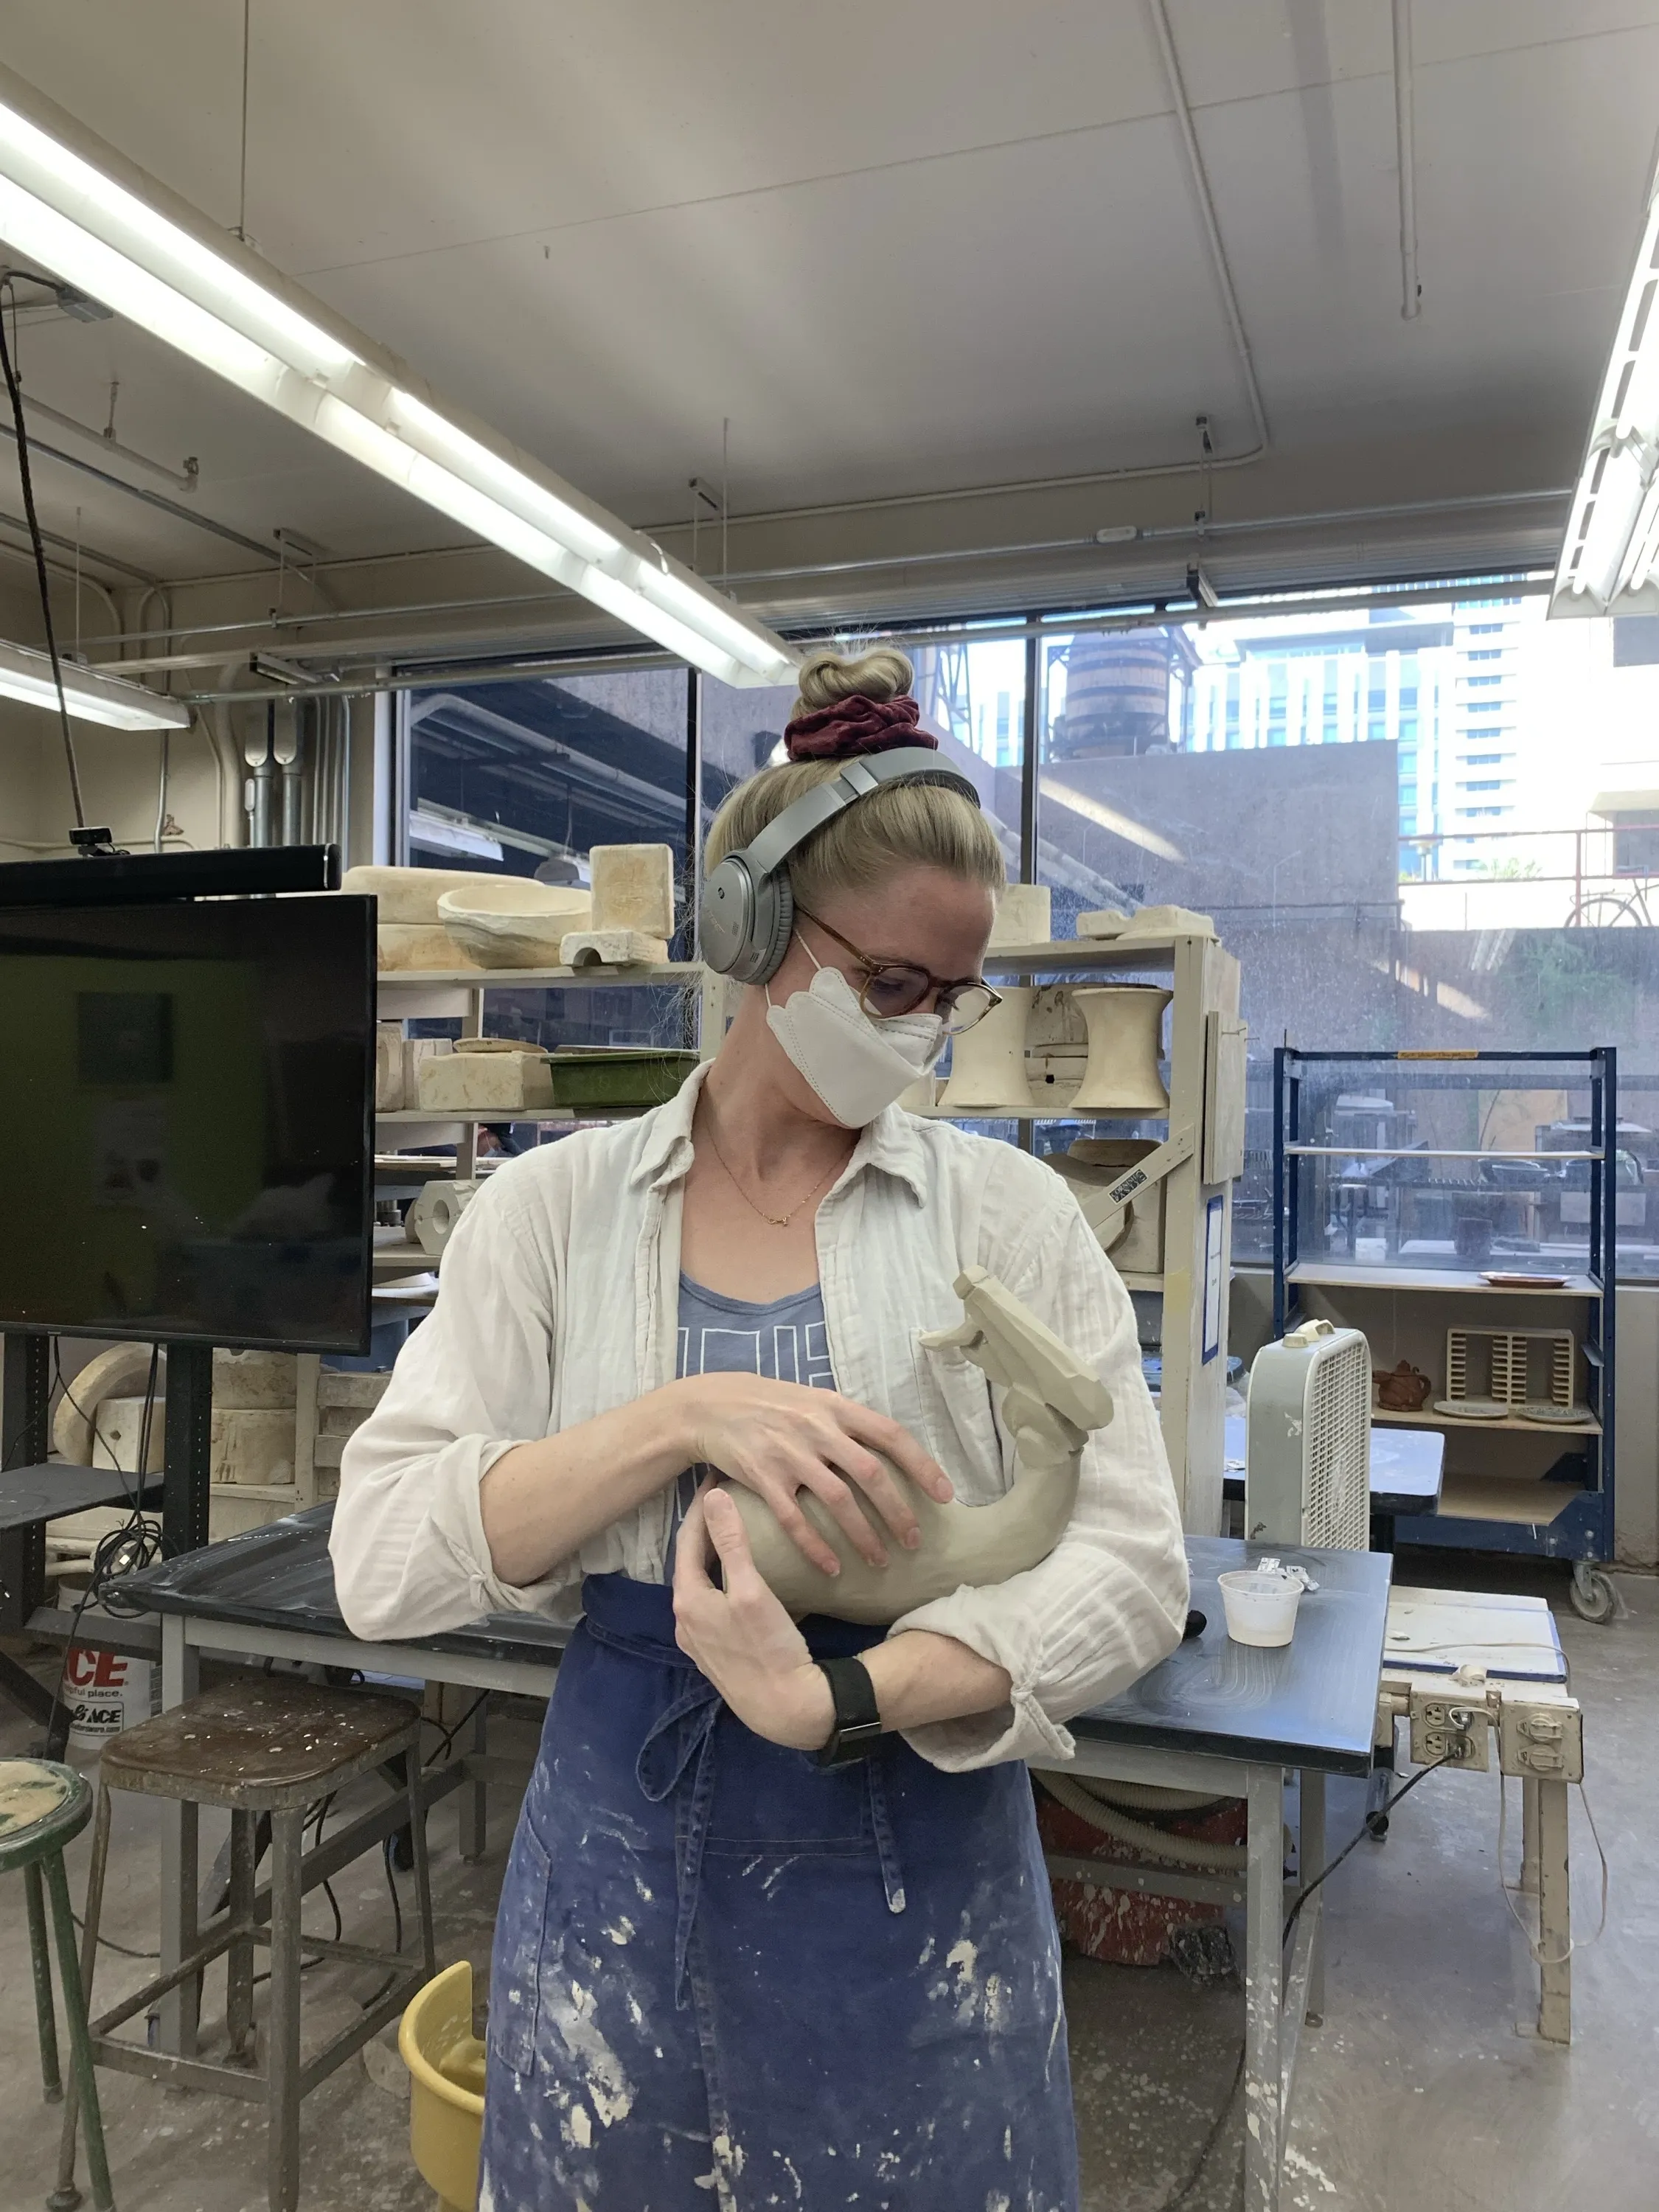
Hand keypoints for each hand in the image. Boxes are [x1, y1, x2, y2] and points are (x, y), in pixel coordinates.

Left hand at [673, 1486, 837, 1748]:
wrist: (787, 1710)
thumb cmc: (768, 1649)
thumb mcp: (751, 1591)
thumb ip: (731, 1544)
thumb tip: (714, 1495)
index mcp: (687, 1601)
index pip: (687, 1540)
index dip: (701, 1506)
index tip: (714, 1476)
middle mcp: (685, 1622)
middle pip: (692, 1563)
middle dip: (706, 1530)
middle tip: (725, 1498)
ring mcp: (700, 1642)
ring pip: (702, 1585)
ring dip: (713, 1557)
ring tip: (734, 1532)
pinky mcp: (718, 1656)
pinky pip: (713, 1606)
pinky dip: (721, 1582)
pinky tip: (740, 1579)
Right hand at [676, 1372, 952, 1576]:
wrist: (712, 1405)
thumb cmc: (772, 1405)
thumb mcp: (814, 1402)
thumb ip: (848, 1424)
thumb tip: (891, 1452)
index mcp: (836, 1407)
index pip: (891, 1434)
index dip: (921, 1465)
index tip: (945, 1495)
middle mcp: (817, 1428)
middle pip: (870, 1473)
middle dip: (897, 1511)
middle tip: (915, 1541)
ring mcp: (789, 1453)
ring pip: (837, 1499)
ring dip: (863, 1534)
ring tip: (880, 1561)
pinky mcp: (762, 1476)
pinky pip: (794, 1518)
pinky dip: (815, 1546)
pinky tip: (832, 1567)